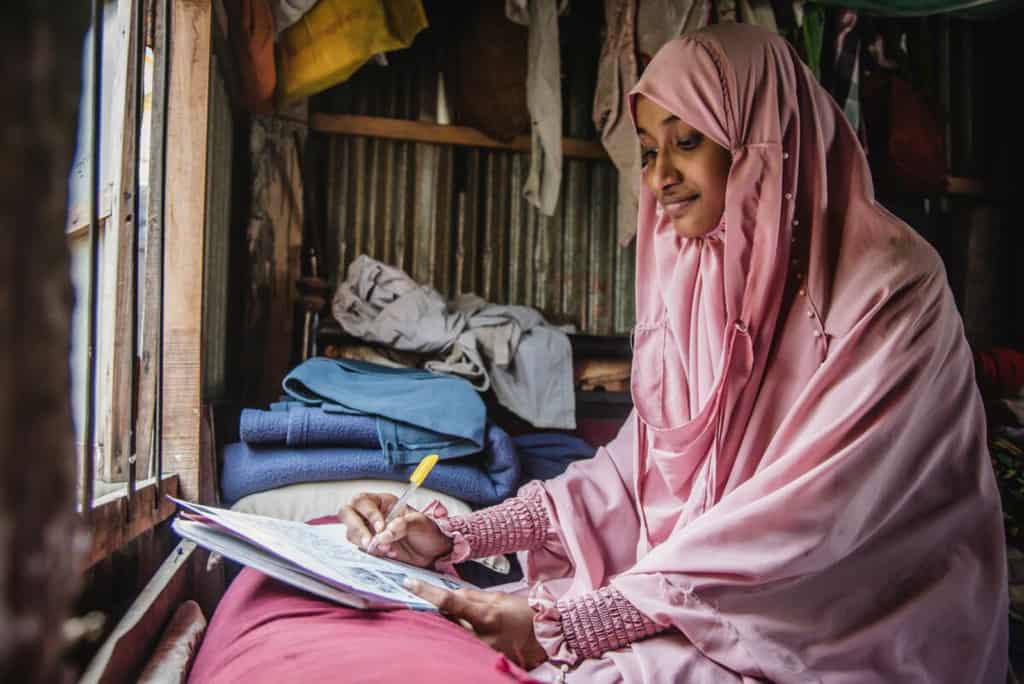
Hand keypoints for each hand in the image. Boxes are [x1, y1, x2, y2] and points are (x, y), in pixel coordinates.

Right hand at [337, 492, 452, 567]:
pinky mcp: (370, 547)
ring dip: (365, 543)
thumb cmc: (427, 532)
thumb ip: (404, 525)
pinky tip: (389, 554)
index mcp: (383, 502)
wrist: (433, 553)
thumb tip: (385, 533)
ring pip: (350, 533)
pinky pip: (360, 549)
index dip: (369, 514)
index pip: (363, 502)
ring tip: (388, 549)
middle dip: (357, 528)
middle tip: (370, 542)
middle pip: (347, 514)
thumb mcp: (421, 523)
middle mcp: (372, 515)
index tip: (381, 528)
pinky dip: (372, 553)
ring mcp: (368, 531)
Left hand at [404, 580, 547, 670]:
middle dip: (434, 615)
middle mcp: (483, 638)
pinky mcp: (486, 663)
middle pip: (445, 624)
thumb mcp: (497, 598)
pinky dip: (458, 642)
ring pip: (452, 639)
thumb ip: (470, 597)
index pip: (449, 601)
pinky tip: (460, 636)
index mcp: (486, 616)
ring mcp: (484, 654)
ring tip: (446, 622)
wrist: (547, 636)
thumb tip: (448, 595)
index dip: (426, 592)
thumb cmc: (524, 614)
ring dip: (446, 629)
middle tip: (423, 606)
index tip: (409, 583)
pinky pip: (464, 650)